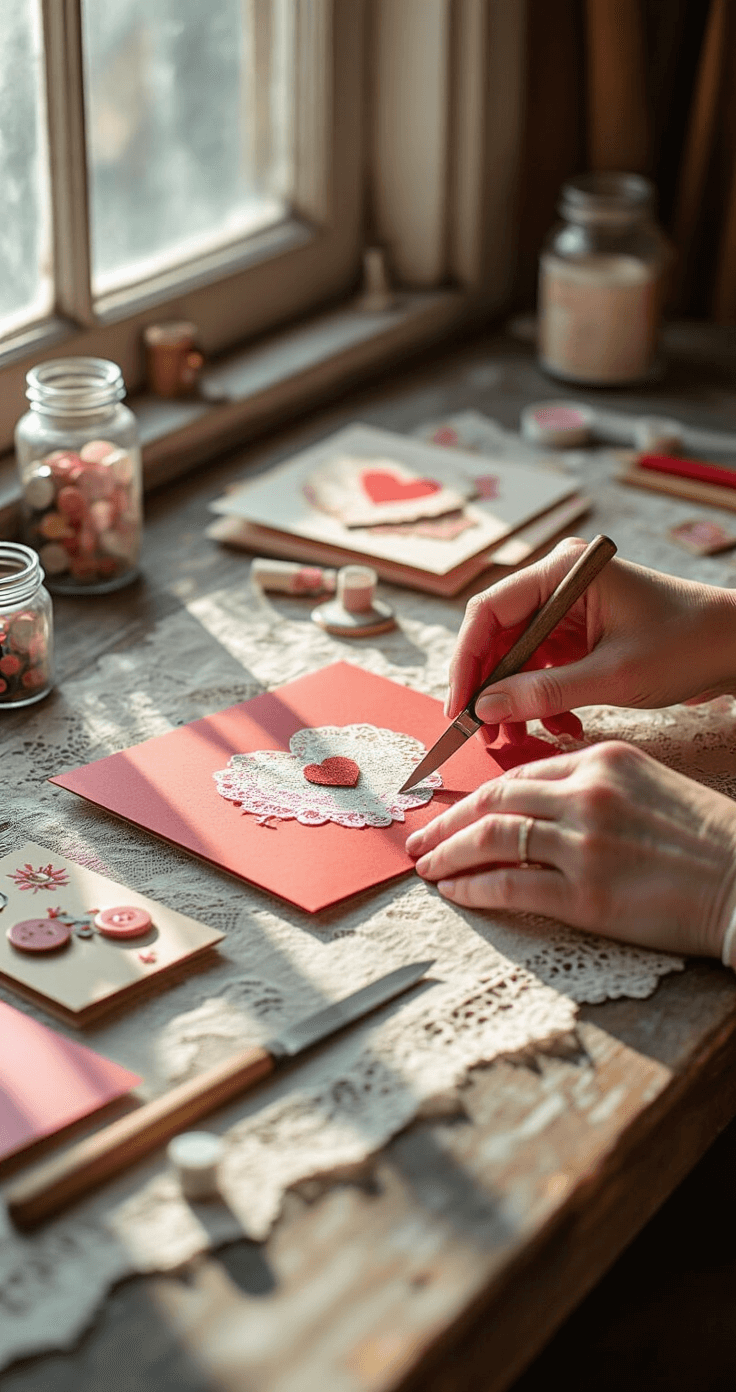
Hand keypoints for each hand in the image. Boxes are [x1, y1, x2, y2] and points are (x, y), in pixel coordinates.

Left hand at [406, 742, 735, 957]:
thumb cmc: (707, 839)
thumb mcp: (649, 786)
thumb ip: (595, 786)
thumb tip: (543, 803)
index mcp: (603, 761)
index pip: (521, 774)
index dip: (478, 796)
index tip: (454, 811)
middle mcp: (587, 794)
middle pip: (495, 800)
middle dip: (449, 821)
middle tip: (419, 838)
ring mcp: (584, 843)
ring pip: (492, 839)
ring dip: (449, 854)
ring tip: (426, 867)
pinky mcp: (585, 895)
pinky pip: (510, 886)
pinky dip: (474, 888)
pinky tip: (455, 892)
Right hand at [446, 537, 735, 730]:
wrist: (733, 647)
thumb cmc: (685, 645)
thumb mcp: (612, 676)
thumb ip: (544, 692)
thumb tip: (485, 708)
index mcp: (562, 572)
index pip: (488, 611)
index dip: (466, 661)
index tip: (459, 706)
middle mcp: (559, 584)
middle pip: (498, 636)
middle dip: (490, 688)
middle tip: (483, 732)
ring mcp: (569, 608)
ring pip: (518, 657)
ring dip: (517, 699)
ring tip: (519, 737)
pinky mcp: (580, 633)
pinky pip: (542, 667)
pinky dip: (544, 698)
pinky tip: (561, 724)